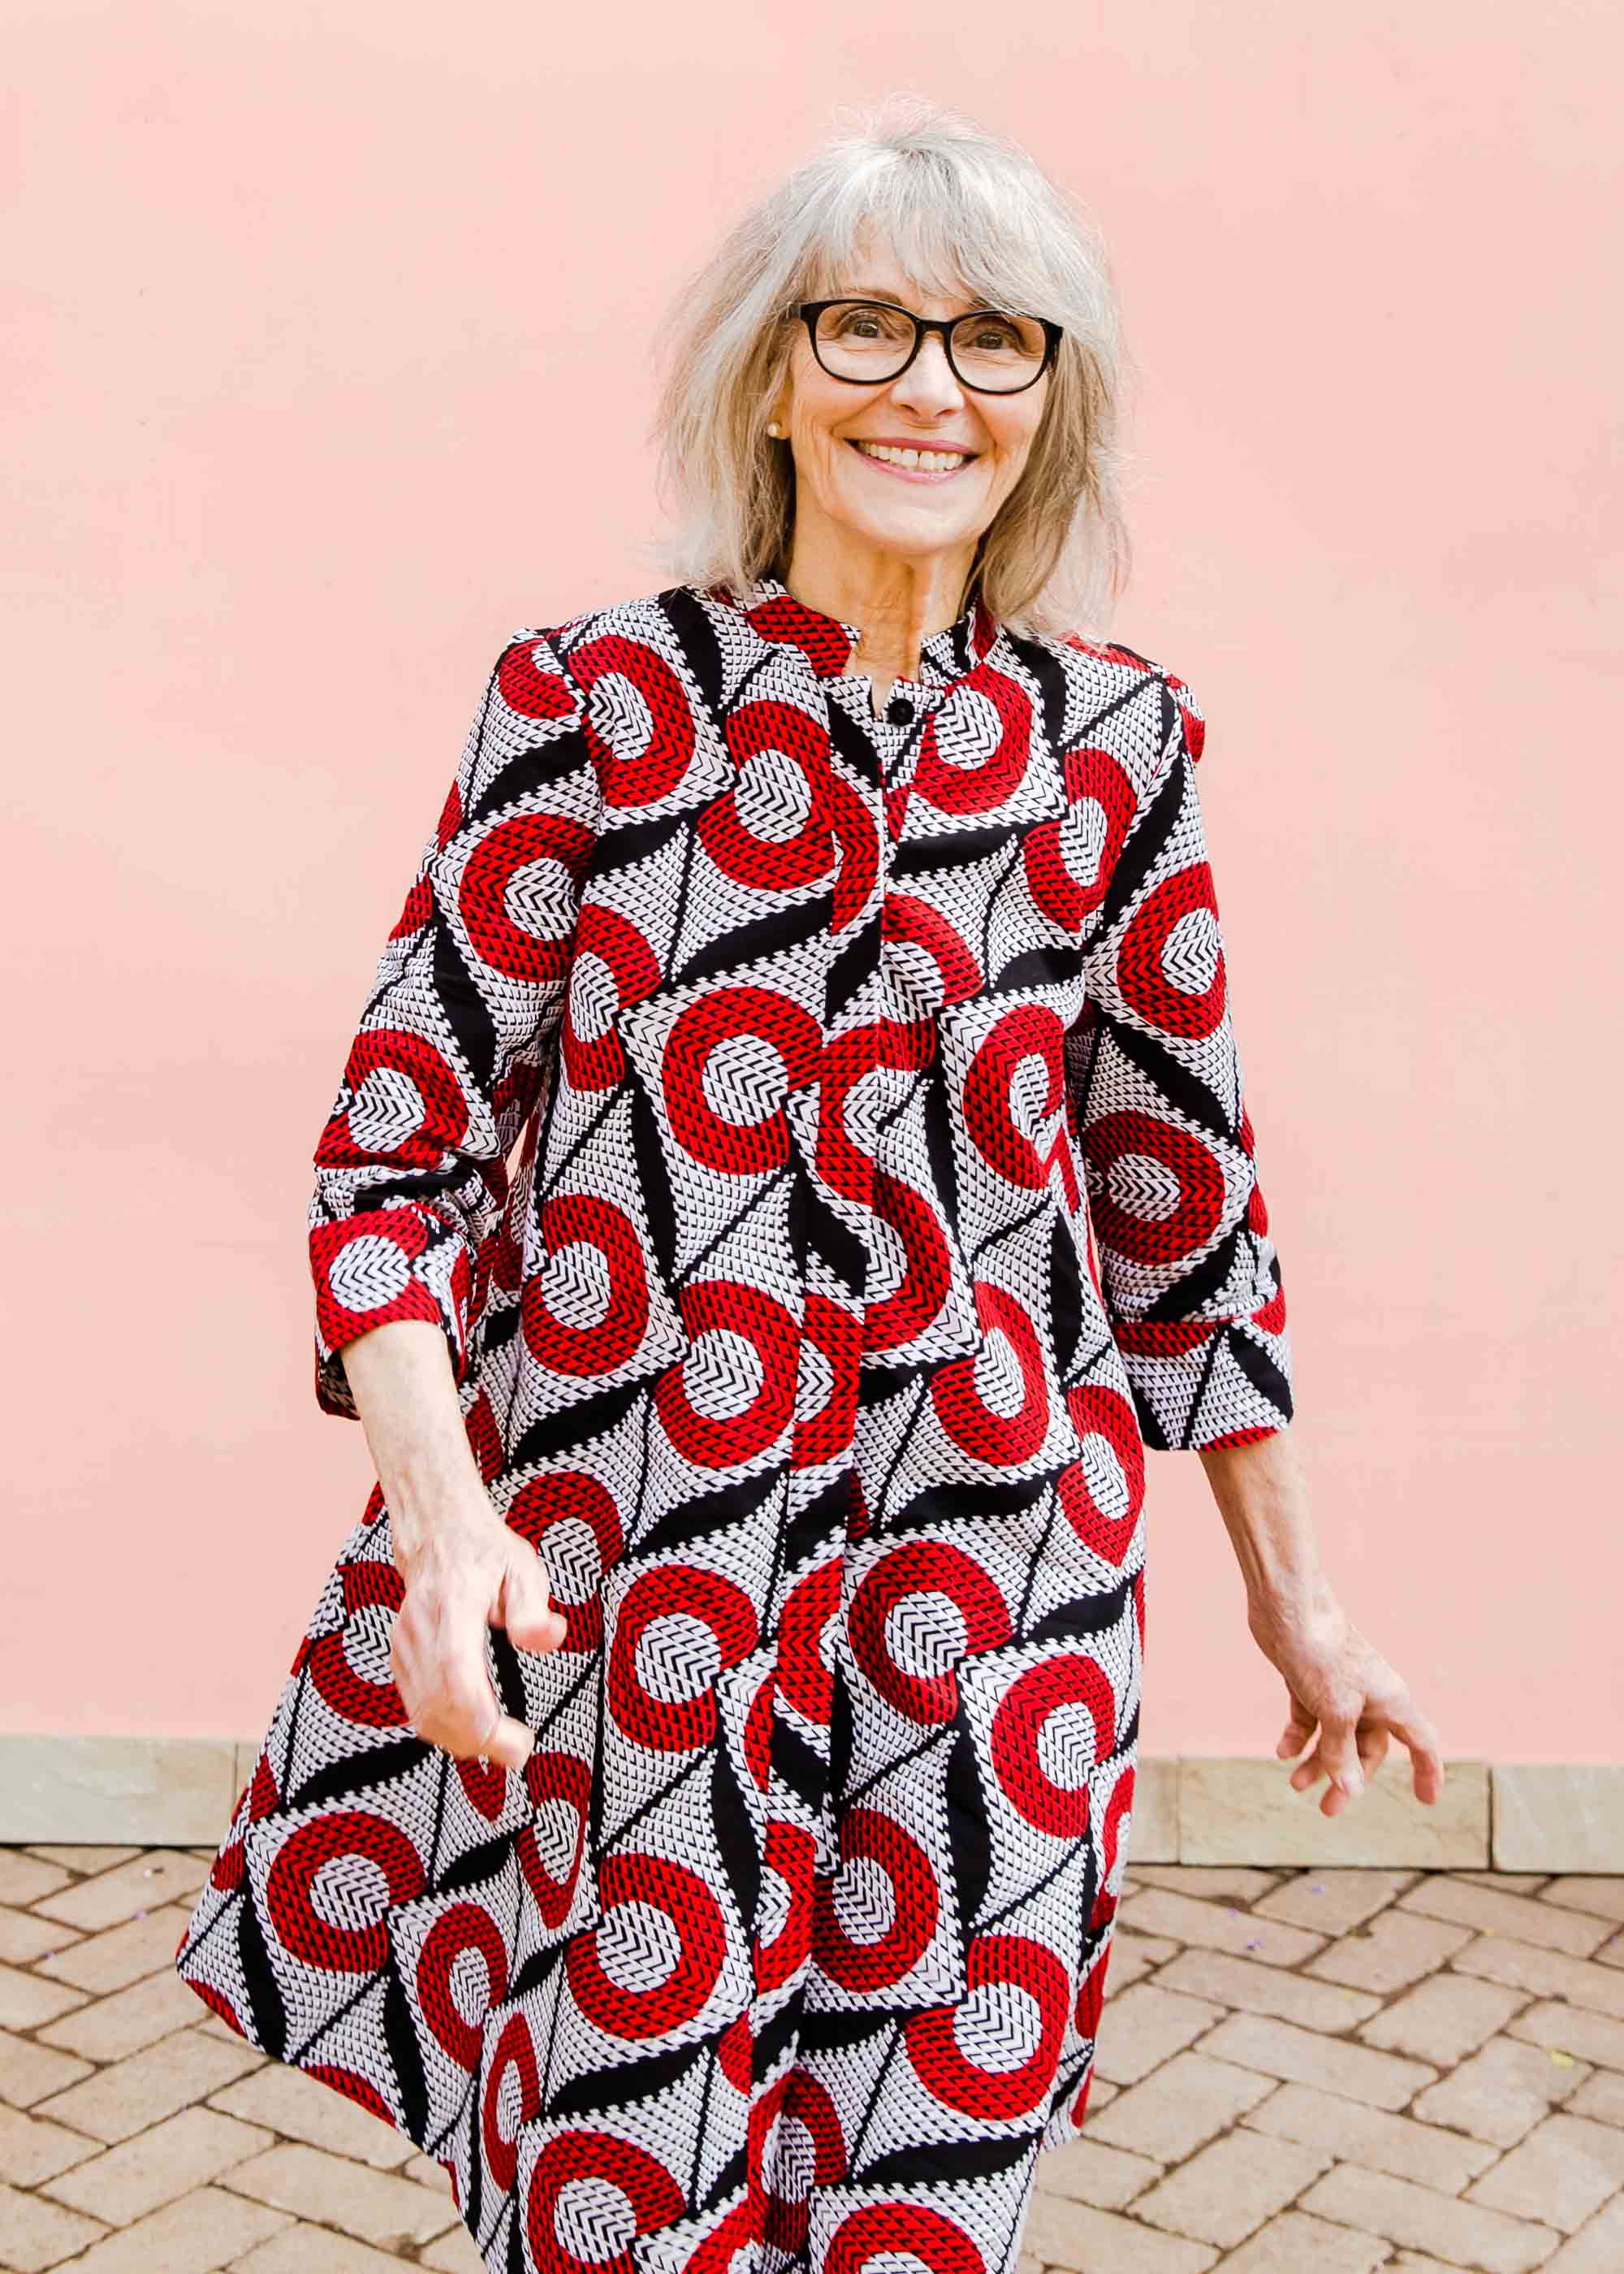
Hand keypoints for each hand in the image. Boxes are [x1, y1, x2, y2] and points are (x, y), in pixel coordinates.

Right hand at [388, 1495, 566, 1770]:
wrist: (438, 1537)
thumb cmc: (485, 1554)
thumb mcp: (523, 1568)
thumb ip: (533, 1607)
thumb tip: (549, 1637)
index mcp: (453, 1601)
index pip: (455, 1669)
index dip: (477, 1714)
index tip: (510, 1738)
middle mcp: (421, 1626)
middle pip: (438, 1701)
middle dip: (478, 1740)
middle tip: (518, 1752)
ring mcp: (405, 1644)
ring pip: (423, 1712)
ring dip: (461, 1741)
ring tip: (501, 1747)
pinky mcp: (400, 1658)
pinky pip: (417, 1707)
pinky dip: (445, 1730)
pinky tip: (474, 1734)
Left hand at [1247, 1586, 1443, 1817]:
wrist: (1289, 1607)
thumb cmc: (1321, 1653)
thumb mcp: (1335, 1711)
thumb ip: (1341, 1752)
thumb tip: (1349, 1790)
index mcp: (1392, 1701)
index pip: (1422, 1743)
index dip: (1428, 1772)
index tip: (1427, 1801)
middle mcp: (1370, 1697)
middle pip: (1368, 1749)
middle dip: (1349, 1779)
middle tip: (1328, 1810)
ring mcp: (1339, 1689)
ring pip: (1335, 1737)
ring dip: (1318, 1762)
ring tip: (1296, 1785)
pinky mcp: (1310, 1682)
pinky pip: (1309, 1719)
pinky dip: (1298, 1736)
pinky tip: (1282, 1752)